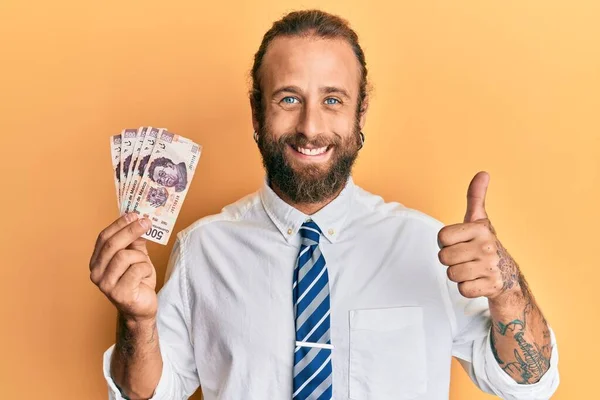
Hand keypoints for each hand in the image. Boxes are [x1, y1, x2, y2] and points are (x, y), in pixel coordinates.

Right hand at [89, 213, 157, 322]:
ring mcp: (105, 285)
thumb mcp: (136, 257)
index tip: (134, 214)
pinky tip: (144, 277)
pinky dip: (145, 269)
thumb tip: (139, 220)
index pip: (104, 238)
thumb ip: (135, 241)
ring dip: (141, 257)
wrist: (141, 309)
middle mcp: (96, 273)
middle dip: (131, 230)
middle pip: (112, 245)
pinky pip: (136, 270)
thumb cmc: (137, 281)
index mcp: (97, 262)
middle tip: (147, 222)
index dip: (119, 224)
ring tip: (144, 264)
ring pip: (125, 257)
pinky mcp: (118, 294)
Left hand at [437, 171, 520, 299]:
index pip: (441, 238)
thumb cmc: (484, 245)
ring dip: (458, 274)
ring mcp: (490, 267)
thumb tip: (483, 173)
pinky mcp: (491, 286)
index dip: (446, 242)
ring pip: (451, 274)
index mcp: (479, 228)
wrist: (507, 275)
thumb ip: (475, 197)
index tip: (459, 242)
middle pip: (444, 257)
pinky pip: (462, 289)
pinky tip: (477, 281)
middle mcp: (486, 246)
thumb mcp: (479, 220)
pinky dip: (467, 288)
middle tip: (465, 258)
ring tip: (471, 269)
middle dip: (451, 260)